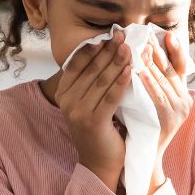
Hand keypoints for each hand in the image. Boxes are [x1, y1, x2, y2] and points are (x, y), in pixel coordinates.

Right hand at [57, 29, 132, 190]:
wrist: (101, 162)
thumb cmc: (100, 128)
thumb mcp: (90, 101)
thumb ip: (92, 80)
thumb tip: (106, 48)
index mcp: (63, 92)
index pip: (78, 62)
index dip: (94, 46)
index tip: (109, 32)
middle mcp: (67, 101)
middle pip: (91, 69)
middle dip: (108, 49)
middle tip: (123, 34)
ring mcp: (78, 112)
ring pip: (101, 80)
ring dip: (117, 61)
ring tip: (130, 47)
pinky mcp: (93, 122)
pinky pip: (110, 97)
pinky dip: (121, 81)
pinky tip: (131, 70)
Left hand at [137, 30, 193, 188]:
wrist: (143, 158)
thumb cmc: (142, 125)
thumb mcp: (150, 100)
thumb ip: (152, 81)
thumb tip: (143, 52)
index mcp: (183, 95)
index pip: (180, 67)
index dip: (174, 50)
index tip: (165, 34)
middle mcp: (184, 102)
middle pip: (171, 71)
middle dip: (157, 52)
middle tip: (143, 36)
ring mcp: (178, 112)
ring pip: (164, 82)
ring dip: (151, 63)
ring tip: (139, 48)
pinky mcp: (168, 121)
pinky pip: (157, 98)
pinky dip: (148, 83)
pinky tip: (137, 71)